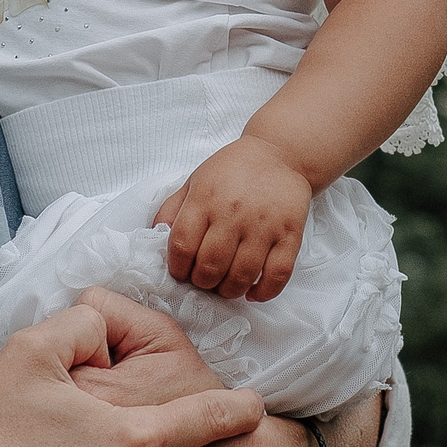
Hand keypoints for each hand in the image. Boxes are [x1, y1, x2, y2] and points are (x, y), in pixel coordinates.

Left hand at [154, 136, 312, 299]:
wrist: (279, 154)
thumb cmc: (233, 170)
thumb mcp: (194, 181)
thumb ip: (171, 209)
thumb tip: (155, 239)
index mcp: (205, 198)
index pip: (182, 246)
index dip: (177, 268)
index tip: (181, 272)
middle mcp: (234, 213)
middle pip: (210, 266)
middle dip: (202, 282)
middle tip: (204, 280)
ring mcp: (264, 225)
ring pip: (242, 275)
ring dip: (229, 291)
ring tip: (225, 286)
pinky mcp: (290, 234)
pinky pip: (278, 274)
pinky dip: (263, 292)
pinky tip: (252, 293)